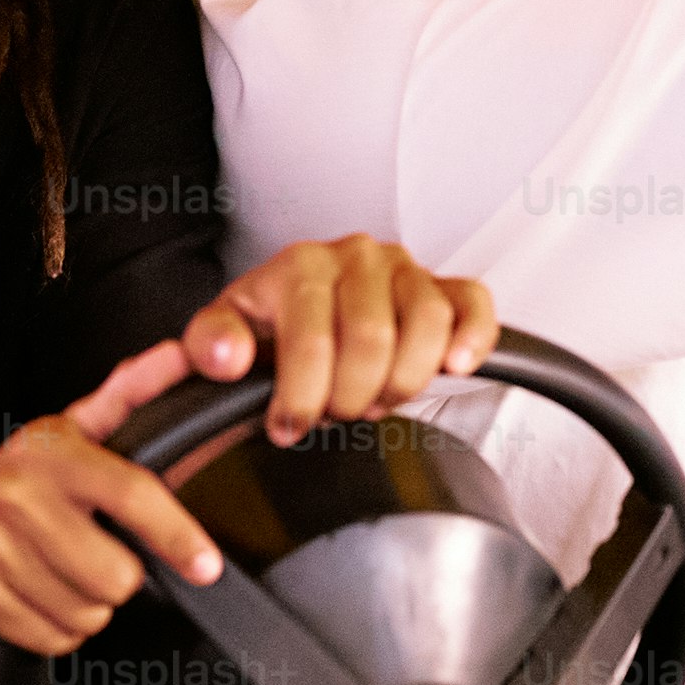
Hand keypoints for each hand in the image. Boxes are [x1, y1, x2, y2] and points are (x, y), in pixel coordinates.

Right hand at [0, 355, 227, 655]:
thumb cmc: (6, 481)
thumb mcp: (64, 431)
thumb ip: (128, 395)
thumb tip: (180, 355)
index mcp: (51, 454)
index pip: (131, 494)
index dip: (176, 534)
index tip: (205, 564)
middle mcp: (18, 497)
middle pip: (116, 575)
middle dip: (116, 578)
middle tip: (93, 557)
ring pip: (85, 613)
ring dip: (83, 606)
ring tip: (58, 575)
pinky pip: (50, 638)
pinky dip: (53, 629)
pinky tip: (34, 597)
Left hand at [182, 234, 497, 442]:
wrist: (302, 313)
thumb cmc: (268, 328)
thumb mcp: (224, 335)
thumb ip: (210, 344)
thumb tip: (227, 357)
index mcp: (300, 264)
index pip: (311, 339)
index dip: (301, 396)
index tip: (288, 428)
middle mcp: (356, 256)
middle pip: (373, 338)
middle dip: (353, 395)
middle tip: (336, 413)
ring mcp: (405, 268)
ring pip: (428, 322)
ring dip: (405, 380)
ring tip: (377, 398)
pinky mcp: (443, 285)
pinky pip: (474, 303)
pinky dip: (473, 337)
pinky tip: (456, 367)